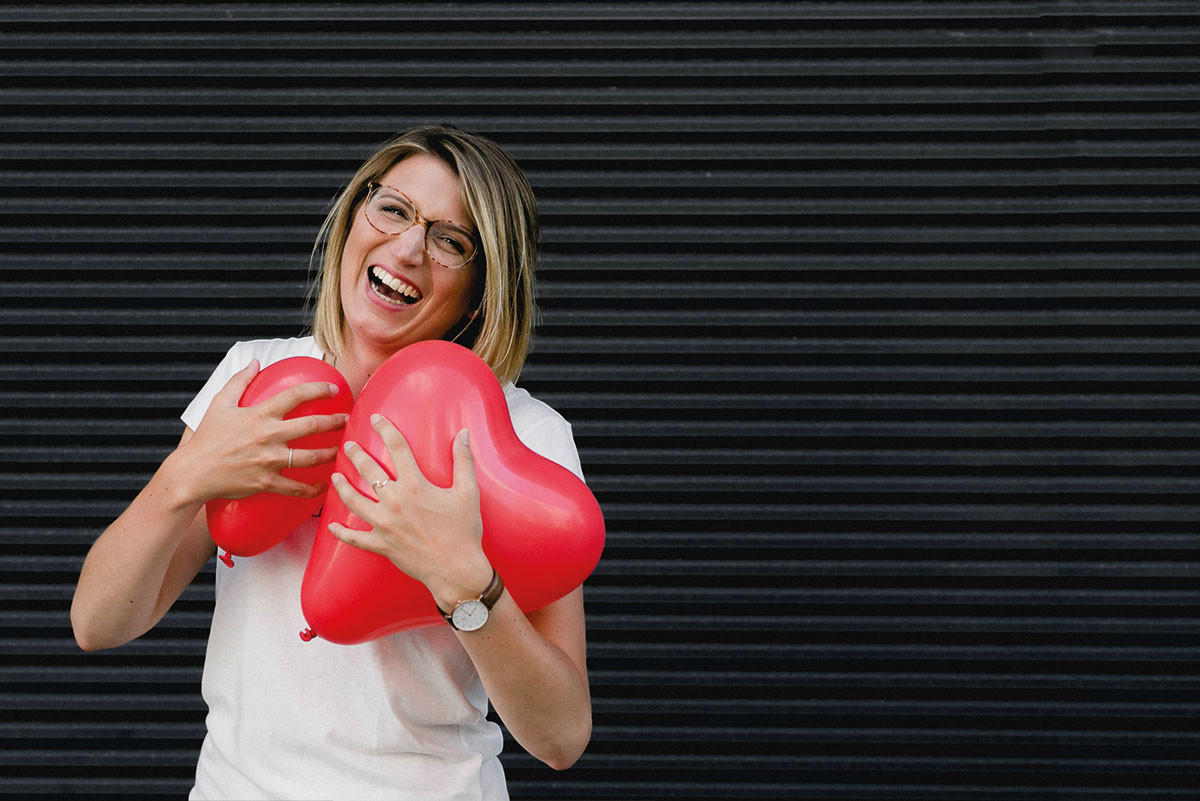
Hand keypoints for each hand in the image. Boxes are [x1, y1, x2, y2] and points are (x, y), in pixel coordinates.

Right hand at [173, 359, 347, 503]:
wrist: (192, 473)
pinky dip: (313, 489)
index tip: (334, 390)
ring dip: (331, 454)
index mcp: (259, 415)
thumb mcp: (219, 404)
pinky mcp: (266, 482)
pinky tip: (325, 486)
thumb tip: (255, 362)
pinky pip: (296, 487)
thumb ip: (239, 381)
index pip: (295, 395)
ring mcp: (268, 460)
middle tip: (348, 420)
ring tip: (343, 450)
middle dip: (334, 422)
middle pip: (311, 425)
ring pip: (310, 457)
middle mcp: (268, 436)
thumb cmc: (206, 438)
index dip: (318, 390)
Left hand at [328, 414, 490, 605]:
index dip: (386, 430)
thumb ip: (463, 461)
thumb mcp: (468, 493)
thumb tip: (463, 434)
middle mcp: (395, 502)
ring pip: (354, 501)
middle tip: (348, 445)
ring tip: (335, 477)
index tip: (376, 419)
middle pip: (369, 471)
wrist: (456, 569)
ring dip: (342, 487)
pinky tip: (332, 526)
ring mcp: (384, 524)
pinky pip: (355, 538)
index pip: (398, 449)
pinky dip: (342, 533)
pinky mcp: (381, 545)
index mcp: (415, 486)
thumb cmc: (464, 532)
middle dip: (356, 455)